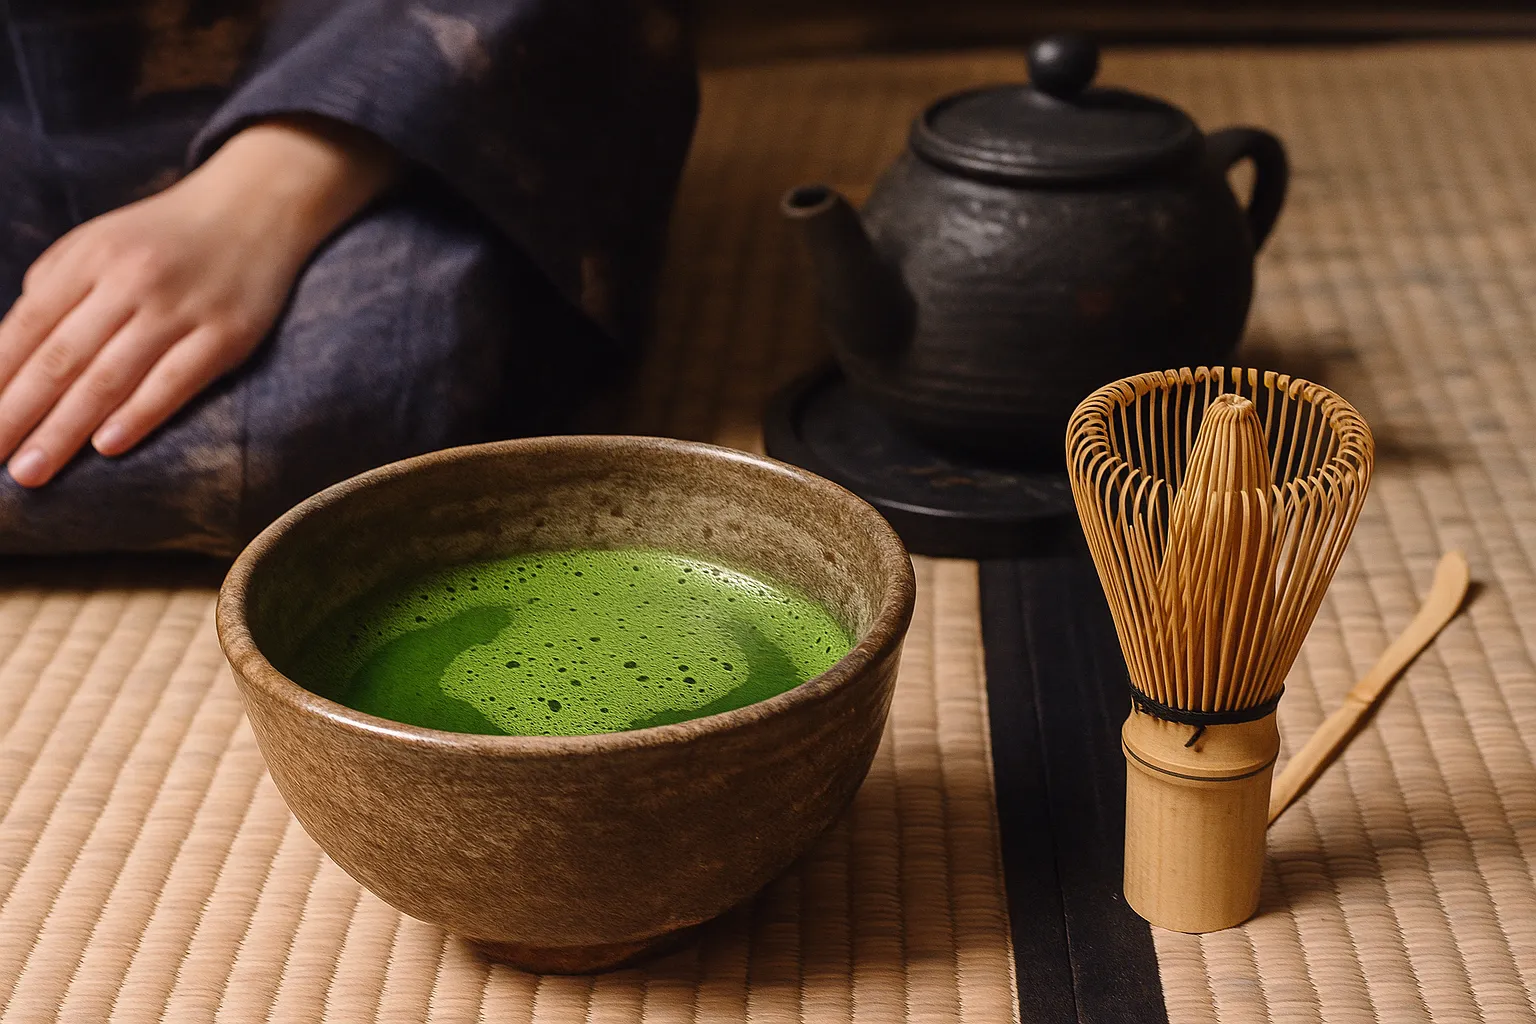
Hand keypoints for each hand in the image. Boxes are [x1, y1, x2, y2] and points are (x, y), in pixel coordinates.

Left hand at [0, 116, 396, 486]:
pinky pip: (176, 381)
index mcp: (91, 259)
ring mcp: (181, 309)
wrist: (256, 206)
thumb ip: (55, 285)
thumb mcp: (101, 240)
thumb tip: (14, 349)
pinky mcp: (227, 334)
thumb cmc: (167, 236)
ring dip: (65, 428)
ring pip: (111, 377)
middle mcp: (131, 281)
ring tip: (32, 470)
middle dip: (16, 413)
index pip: (27, 328)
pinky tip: (107, 446)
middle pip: (61, 358)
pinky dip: (140, 414)